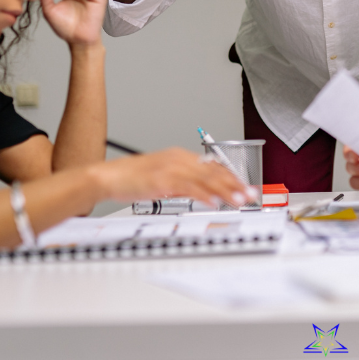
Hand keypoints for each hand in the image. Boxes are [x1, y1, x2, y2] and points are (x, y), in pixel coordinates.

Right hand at [96, 148, 256, 207]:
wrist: (108, 176)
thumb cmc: (130, 178)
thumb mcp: (162, 178)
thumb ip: (182, 183)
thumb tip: (200, 193)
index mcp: (180, 156)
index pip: (213, 166)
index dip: (231, 177)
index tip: (244, 187)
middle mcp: (179, 159)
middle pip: (214, 172)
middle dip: (235, 184)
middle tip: (250, 194)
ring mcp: (172, 168)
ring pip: (206, 179)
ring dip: (225, 191)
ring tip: (240, 200)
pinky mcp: (163, 179)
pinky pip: (189, 188)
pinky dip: (204, 195)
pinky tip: (214, 203)